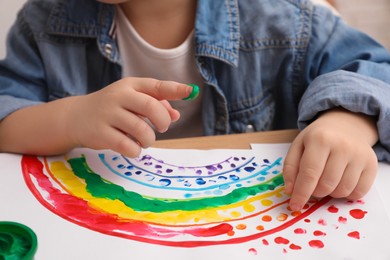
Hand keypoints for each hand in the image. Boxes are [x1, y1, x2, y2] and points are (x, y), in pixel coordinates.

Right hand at [66, 77, 192, 156]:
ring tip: (144, 140)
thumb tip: (176, 115)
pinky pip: (128, 146)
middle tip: (162, 128)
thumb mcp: (131, 101)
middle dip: (163, 120)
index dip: (175, 89)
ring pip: (141, 130)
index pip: (156, 86)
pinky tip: (131, 147)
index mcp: (130, 86)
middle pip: (151, 107)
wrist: (75, 117)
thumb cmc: (112, 108)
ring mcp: (108, 114)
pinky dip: (135, 150)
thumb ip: (155, 104)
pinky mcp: (100, 133)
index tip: (191, 92)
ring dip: (149, 139)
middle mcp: (119, 96)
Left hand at [283, 108, 377, 210]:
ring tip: (326, 179)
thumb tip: (291, 190)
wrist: (345, 125)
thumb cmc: (317, 138)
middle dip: (315, 191)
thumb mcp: (298, 146)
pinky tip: (340, 182)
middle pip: (325, 185)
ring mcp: (360, 155)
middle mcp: (343, 146)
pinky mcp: (372, 165)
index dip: (301, 193)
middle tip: (313, 184)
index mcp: (320, 139)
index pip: (309, 173)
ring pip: (342, 191)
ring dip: (330, 193)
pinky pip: (358, 193)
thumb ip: (290, 167)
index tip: (295, 206)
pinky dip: (346, 194)